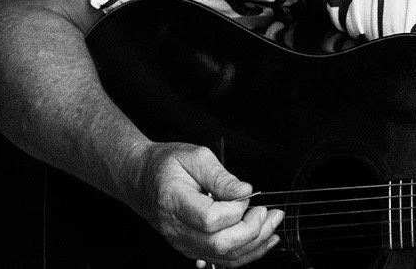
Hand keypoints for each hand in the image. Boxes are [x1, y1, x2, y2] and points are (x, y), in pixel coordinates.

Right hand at [131, 142, 284, 266]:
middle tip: (268, 211)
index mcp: (174, 203)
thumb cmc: (165, 165)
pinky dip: (248, 252)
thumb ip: (221, 176)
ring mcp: (184, 243)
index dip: (235, 209)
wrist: (141, 180)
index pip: (210, 219)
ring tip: (274, 223)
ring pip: (224, 257)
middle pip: (220, 244)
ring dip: (256, 243)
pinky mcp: (192, 248)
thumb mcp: (194, 156)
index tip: (246, 195)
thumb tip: (244, 192)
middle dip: (252, 230)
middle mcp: (177, 230)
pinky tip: (265, 239)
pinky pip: (222, 259)